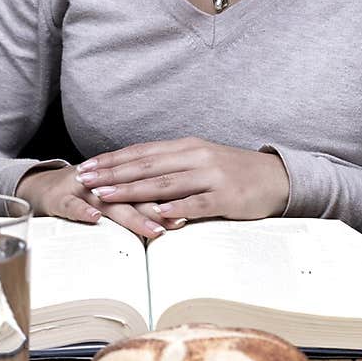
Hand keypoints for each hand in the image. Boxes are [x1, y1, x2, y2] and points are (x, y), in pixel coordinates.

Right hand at [13, 166, 188, 240]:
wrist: (44, 186)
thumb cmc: (89, 195)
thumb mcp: (118, 196)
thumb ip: (146, 202)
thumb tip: (186, 215)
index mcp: (122, 176)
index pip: (152, 182)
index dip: (174, 193)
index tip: (195, 206)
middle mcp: (104, 180)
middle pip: (137, 192)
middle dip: (160, 207)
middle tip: (182, 221)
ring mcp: (81, 189)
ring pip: (110, 202)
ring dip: (132, 215)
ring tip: (154, 229)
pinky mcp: (58, 199)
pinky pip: (70, 206)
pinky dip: (81, 211)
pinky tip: (95, 219)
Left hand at [72, 138, 289, 222]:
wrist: (277, 178)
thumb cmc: (235, 174)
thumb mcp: (202, 163)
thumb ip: (172, 167)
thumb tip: (136, 176)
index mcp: (188, 147)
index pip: (142, 151)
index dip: (112, 159)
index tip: (86, 166)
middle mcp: (197, 157)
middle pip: (146, 165)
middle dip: (112, 173)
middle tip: (84, 179)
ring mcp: (212, 176)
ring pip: (164, 182)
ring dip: (132, 189)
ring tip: (106, 195)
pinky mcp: (226, 197)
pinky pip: (196, 203)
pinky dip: (174, 208)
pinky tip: (155, 213)